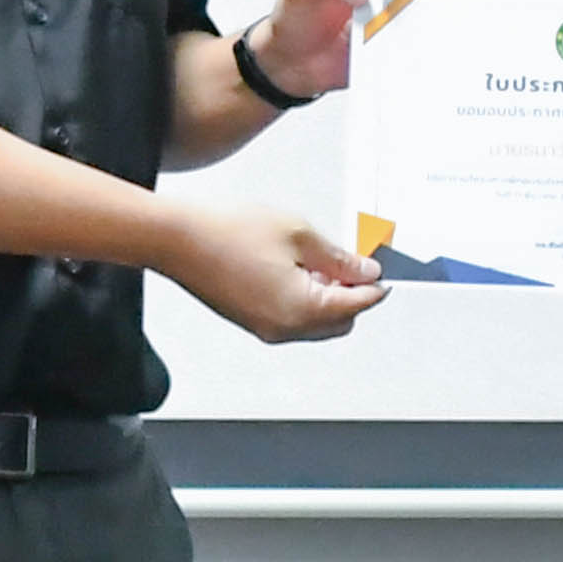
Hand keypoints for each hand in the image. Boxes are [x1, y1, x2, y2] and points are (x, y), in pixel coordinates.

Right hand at [163, 195, 386, 344]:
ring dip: (328, 300)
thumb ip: (339, 259)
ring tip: (318, 261)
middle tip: (351, 263)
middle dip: (352, 297)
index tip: (384, 274)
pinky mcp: (251, 322)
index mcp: (302, 310)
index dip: (375, 288)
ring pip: (316, 324)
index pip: (356, 306)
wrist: (178, 240)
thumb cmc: (230, 233)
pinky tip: (296, 270)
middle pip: (339, 323)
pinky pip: (292, 321)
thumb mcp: (299, 234)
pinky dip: (305, 302)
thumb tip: (366, 273)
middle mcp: (285, 329)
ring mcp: (266, 329)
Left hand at [247, 0, 425, 100]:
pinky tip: (392, 49)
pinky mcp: (394, 38)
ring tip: (392, 29)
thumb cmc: (295, 15)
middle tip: (394, 3)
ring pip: (426, 2)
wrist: (291, 60)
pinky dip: (412, 41)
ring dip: (417, 13)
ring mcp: (392, 10)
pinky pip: (415, 36)